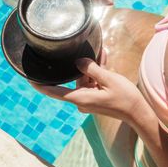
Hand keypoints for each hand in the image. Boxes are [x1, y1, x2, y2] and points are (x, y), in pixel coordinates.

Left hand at [31, 58, 145, 122]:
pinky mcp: (95, 98)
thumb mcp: (109, 79)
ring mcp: (88, 100)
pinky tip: (104, 60)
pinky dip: (97, 74)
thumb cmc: (125, 98)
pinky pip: (92, 82)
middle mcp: (81, 100)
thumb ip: (92, 69)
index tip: (29, 78)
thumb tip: (78, 63)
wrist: (138, 113)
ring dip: (94, 68)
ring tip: (103, 56)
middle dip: (84, 66)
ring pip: (85, 79)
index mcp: (81, 98)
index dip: (41, 85)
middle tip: (95, 54)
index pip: (54, 92)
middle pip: (75, 79)